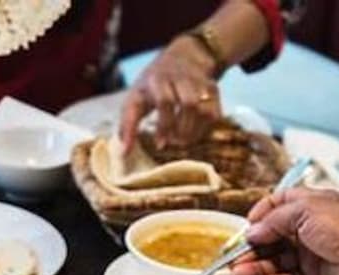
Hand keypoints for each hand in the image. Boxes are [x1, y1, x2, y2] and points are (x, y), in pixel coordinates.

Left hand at [119, 35, 222, 149]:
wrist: (183, 56)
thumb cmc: (152, 85)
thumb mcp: (135, 98)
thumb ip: (127, 125)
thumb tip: (123, 153)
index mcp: (158, 78)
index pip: (165, 101)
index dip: (164, 125)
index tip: (160, 144)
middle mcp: (181, 77)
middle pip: (189, 104)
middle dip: (180, 129)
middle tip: (172, 143)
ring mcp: (200, 82)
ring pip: (204, 110)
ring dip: (194, 132)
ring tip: (182, 141)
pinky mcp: (213, 89)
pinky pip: (215, 114)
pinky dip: (205, 129)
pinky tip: (194, 134)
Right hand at [230, 188, 338, 274]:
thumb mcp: (307, 211)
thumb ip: (275, 220)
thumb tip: (254, 230)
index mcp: (311, 208)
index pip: (276, 209)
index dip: (259, 219)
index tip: (245, 229)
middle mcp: (310, 233)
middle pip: (270, 241)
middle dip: (250, 250)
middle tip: (234, 260)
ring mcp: (311, 260)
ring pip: (274, 265)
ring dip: (256, 270)